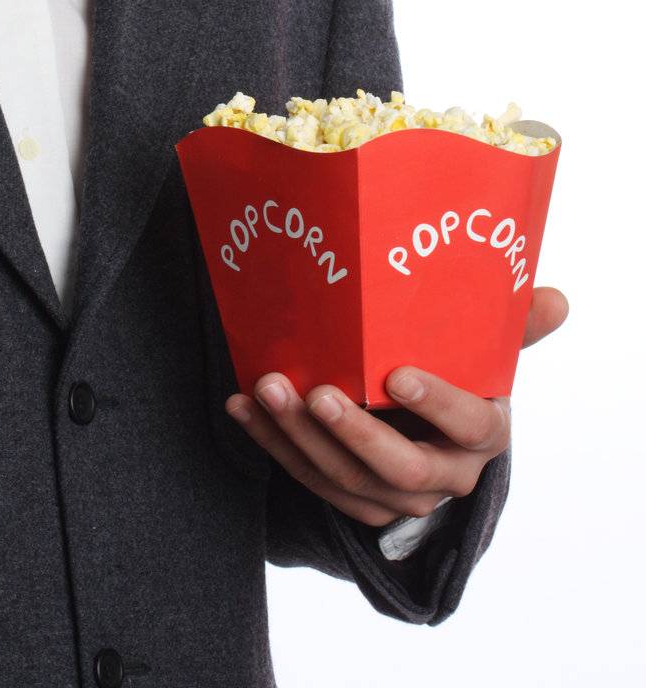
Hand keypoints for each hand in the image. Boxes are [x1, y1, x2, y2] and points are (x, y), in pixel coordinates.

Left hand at [225, 285, 568, 527]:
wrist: (426, 426)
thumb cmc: (457, 373)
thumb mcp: (484, 348)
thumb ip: (512, 324)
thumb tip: (555, 296)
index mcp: (482, 435)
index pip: (466, 425)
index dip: (435, 404)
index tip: (396, 373)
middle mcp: (445, 476)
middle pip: (399, 470)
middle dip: (352, 433)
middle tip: (316, 390)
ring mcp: (396, 497)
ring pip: (345, 481)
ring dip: (299, 436)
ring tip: (266, 389)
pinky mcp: (354, 501)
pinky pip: (309, 480)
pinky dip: (272, 443)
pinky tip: (243, 405)